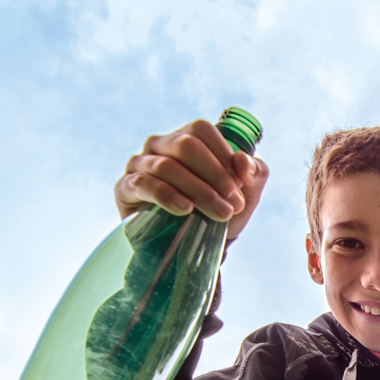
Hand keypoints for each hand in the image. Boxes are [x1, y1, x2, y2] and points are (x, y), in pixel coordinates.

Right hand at [115, 119, 268, 242]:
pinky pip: (145, 184)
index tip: (240, 186)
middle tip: (233, 204)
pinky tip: (185, 210)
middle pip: (186, 145)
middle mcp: (159, 145)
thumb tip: (244, 161)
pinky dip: (168, 196)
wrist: (191, 248)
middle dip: (214, 175)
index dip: (222, 155)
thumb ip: (254, 174)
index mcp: (186, 138)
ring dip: (199, 191)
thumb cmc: (216, 213)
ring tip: (219, 214)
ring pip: (167, 166)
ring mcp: (139, 164)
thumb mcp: (244, 195)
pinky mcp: (125, 187)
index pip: (201, 131)